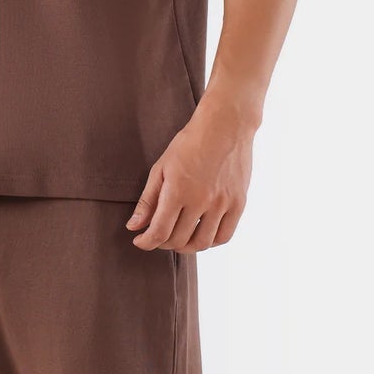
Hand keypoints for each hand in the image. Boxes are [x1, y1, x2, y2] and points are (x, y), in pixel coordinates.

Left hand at [126, 92, 255, 251]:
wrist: (225, 126)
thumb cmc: (189, 144)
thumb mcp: (161, 168)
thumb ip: (147, 200)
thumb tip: (134, 227)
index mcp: (178, 190)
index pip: (159, 232)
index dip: (146, 242)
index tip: (140, 241)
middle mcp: (201, 200)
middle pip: (179, 240)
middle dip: (162, 244)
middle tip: (158, 236)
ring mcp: (222, 203)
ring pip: (202, 243)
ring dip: (185, 247)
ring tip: (178, 238)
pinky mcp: (238, 203)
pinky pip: (224, 236)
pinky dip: (210, 242)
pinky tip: (200, 234)